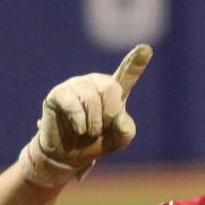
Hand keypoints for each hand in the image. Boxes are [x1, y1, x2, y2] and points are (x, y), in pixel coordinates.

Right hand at [37, 44, 152, 168]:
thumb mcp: (120, 140)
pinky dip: (80, 122)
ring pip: (91, 97)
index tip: (146, 48)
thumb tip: (119, 115)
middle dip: (109, 113)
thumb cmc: (98, 142)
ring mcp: (75, 86)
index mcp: (114, 91)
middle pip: (110, 86)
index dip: (136, 61)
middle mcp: (94, 83)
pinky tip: (78, 128)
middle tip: (103, 127)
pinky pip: (73, 104)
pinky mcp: (58, 94)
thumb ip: (126, 129)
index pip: (127, 72)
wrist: (71, 156)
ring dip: (94, 122)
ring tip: (90, 131)